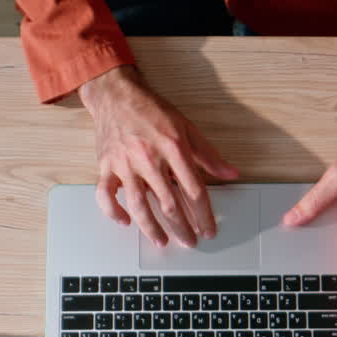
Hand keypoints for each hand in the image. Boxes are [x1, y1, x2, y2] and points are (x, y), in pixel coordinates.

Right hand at [79, 66, 238, 247]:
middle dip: (182, 227)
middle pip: (169, 203)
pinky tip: (125, 222)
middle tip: (190, 242)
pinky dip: (113, 211)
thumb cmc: (151, 110)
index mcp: (173, 148)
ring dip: (152, 228)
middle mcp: (149, 158)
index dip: (203, 214)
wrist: (116, 94)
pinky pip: (106, 195)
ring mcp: (125, 164)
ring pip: (139, 205)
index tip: (208, 229)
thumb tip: (230, 173)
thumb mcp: (186, 127)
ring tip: (162, 241)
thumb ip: (208, 154)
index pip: (194, 190)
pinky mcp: (106, 166)